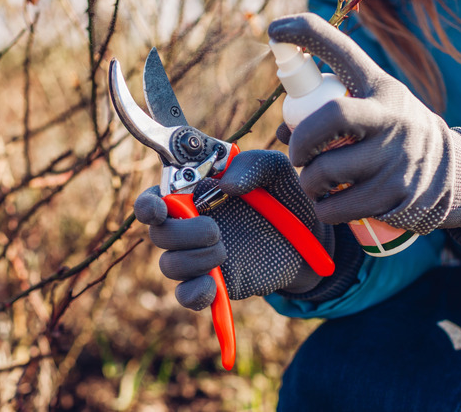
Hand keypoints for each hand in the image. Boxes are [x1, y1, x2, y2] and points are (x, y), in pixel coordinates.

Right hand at [134, 150, 332, 310]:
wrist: (312, 238)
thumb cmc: (285, 196)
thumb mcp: (276, 171)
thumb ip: (253, 164)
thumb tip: (224, 185)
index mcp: (195, 193)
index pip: (154, 198)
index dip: (148, 205)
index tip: (160, 209)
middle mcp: (190, 225)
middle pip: (158, 234)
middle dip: (181, 234)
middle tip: (215, 231)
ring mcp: (200, 256)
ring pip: (170, 265)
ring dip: (193, 260)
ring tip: (225, 251)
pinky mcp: (214, 283)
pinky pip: (186, 295)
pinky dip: (194, 293)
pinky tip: (212, 286)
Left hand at [268, 13, 460, 233]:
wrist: (450, 170)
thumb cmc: (392, 132)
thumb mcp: (372, 105)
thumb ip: (328, 108)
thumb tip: (284, 129)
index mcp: (379, 88)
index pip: (343, 52)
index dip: (308, 35)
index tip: (276, 30)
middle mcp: (392, 117)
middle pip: (330, 119)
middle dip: (301, 142)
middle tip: (298, 155)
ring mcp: (396, 157)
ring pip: (326, 172)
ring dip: (308, 182)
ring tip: (315, 182)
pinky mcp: (397, 195)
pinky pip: (339, 207)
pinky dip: (324, 208)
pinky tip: (330, 202)